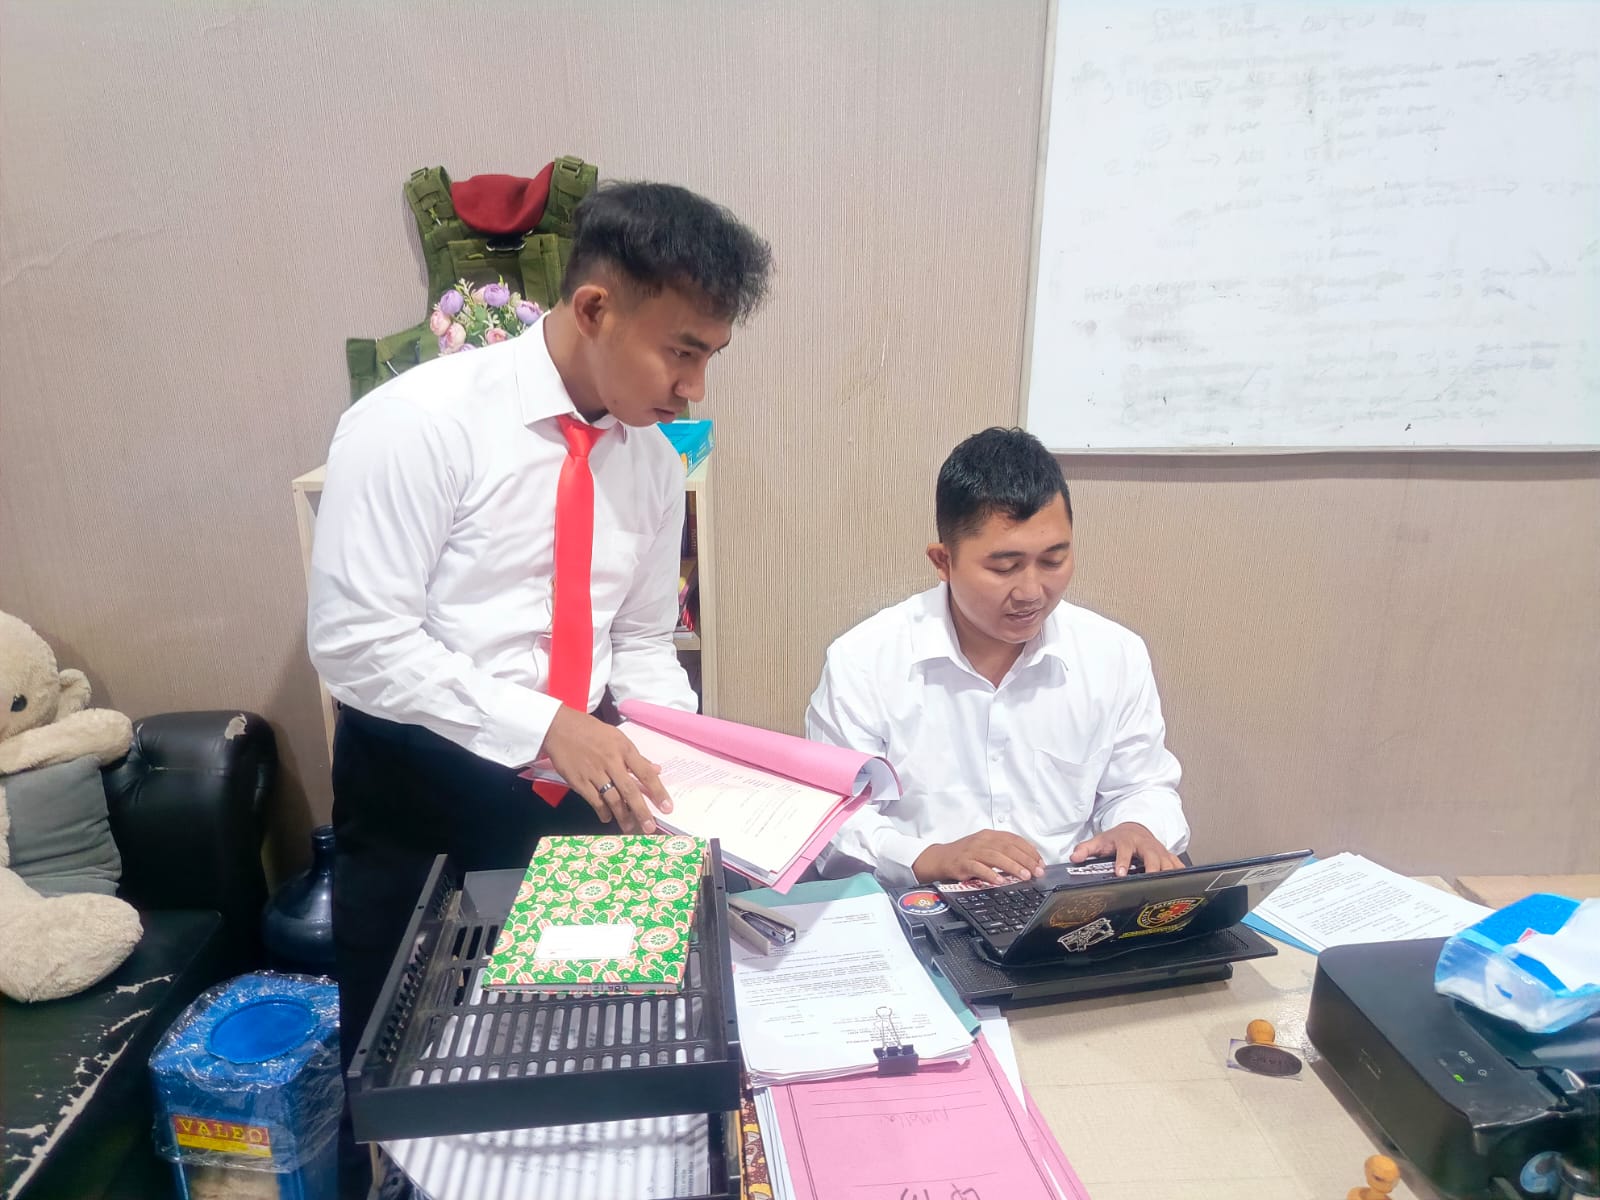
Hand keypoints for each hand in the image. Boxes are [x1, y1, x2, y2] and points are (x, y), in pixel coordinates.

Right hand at [539, 706, 672, 832]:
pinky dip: (602, 812)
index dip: (658, 792)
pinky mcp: (578, 781)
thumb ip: (636, 757)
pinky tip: (608, 818)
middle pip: (630, 790)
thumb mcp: (617, 737)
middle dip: (642, 811)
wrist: (559, 728)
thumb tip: (657, 770)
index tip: (667, 807)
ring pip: (612, 799)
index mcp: (624, 749)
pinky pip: (594, 801)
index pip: (645, 773)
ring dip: (622, 816)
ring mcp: (594, 772)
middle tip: (650, 828)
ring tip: (629, 828)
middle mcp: (611, 762)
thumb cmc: (591, 731)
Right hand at [912, 830, 1044, 884]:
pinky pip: (978, 868)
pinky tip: (999, 881)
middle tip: (1037, 871)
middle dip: (1025, 860)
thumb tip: (1028, 862)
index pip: (1014, 840)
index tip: (1040, 862)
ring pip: (995, 857)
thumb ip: (1003, 851)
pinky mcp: (963, 863)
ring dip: (1012, 866)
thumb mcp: (985, 847)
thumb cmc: (966, 854)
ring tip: (1024, 876)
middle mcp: (982, 840)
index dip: (1029, 851)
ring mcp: (972, 851)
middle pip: (1008, 848)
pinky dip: (990, 874)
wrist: (940, 858)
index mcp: (990, 835)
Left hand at [1069, 821, 1183, 876]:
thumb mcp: (1100, 841)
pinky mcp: (1168, 855)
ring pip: (1168, 861)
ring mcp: (1159, 850)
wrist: (1135, 828)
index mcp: (1127, 841)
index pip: (1124, 850)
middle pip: (1152, 856)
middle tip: (1151, 881)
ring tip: (1168, 888)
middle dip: (1152, 869)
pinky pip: (1178, 864)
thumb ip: (1085, 849)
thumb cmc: (1117, 838)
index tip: (1120, 873)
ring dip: (1169, 873)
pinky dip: (1182, 874)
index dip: (1122, 862)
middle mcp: (1145, 845)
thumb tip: (1074, 858)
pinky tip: (1183, 886)